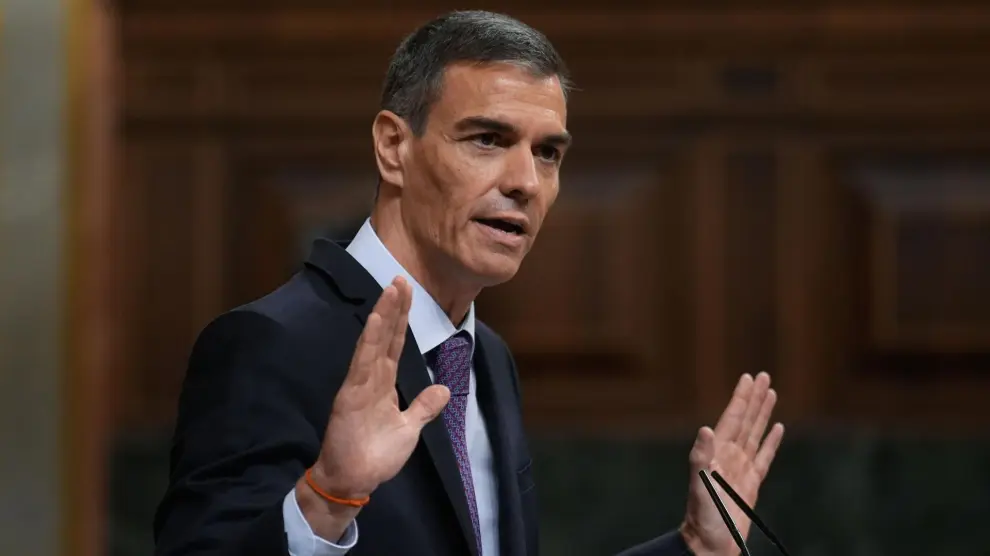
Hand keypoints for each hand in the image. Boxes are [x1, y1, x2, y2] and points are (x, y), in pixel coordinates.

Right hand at [296, 277, 450, 539]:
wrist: (354, 480)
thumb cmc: (376, 456)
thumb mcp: (409, 429)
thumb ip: (424, 407)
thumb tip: (443, 388)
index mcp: (384, 383)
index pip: (397, 344)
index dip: (403, 319)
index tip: (409, 292)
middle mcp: (371, 377)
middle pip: (386, 335)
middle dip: (395, 307)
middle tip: (402, 277)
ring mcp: (360, 383)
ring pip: (374, 342)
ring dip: (384, 315)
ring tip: (392, 289)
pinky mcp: (351, 394)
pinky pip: (362, 362)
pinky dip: (370, 340)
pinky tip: (377, 320)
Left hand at [679, 372, 783, 555]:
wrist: (711, 542)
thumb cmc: (703, 515)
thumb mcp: (699, 485)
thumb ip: (701, 457)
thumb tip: (705, 429)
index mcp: (717, 452)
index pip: (731, 418)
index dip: (740, 398)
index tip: (748, 378)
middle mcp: (729, 455)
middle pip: (745, 420)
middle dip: (754, 398)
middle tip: (763, 376)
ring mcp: (741, 467)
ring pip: (755, 433)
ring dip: (763, 413)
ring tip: (771, 393)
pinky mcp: (752, 482)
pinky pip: (765, 456)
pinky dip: (771, 441)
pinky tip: (778, 428)